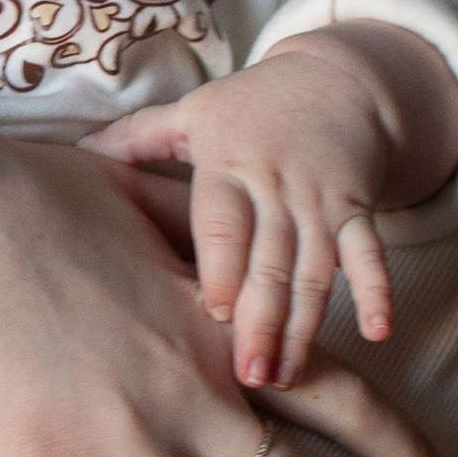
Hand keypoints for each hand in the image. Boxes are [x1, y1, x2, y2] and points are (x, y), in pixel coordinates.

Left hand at [87, 25, 455, 387]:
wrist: (334, 79)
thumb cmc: (248, 106)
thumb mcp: (192, 111)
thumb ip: (138, 137)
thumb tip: (77, 150)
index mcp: (228, 164)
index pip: (225, 220)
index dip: (222, 265)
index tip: (213, 311)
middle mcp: (277, 186)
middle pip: (270, 259)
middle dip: (261, 319)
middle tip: (248, 376)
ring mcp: (321, 200)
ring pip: (315, 270)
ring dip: (305, 325)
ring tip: (288, 376)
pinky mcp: (358, 209)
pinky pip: (371, 252)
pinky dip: (378, 291)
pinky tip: (380, 333)